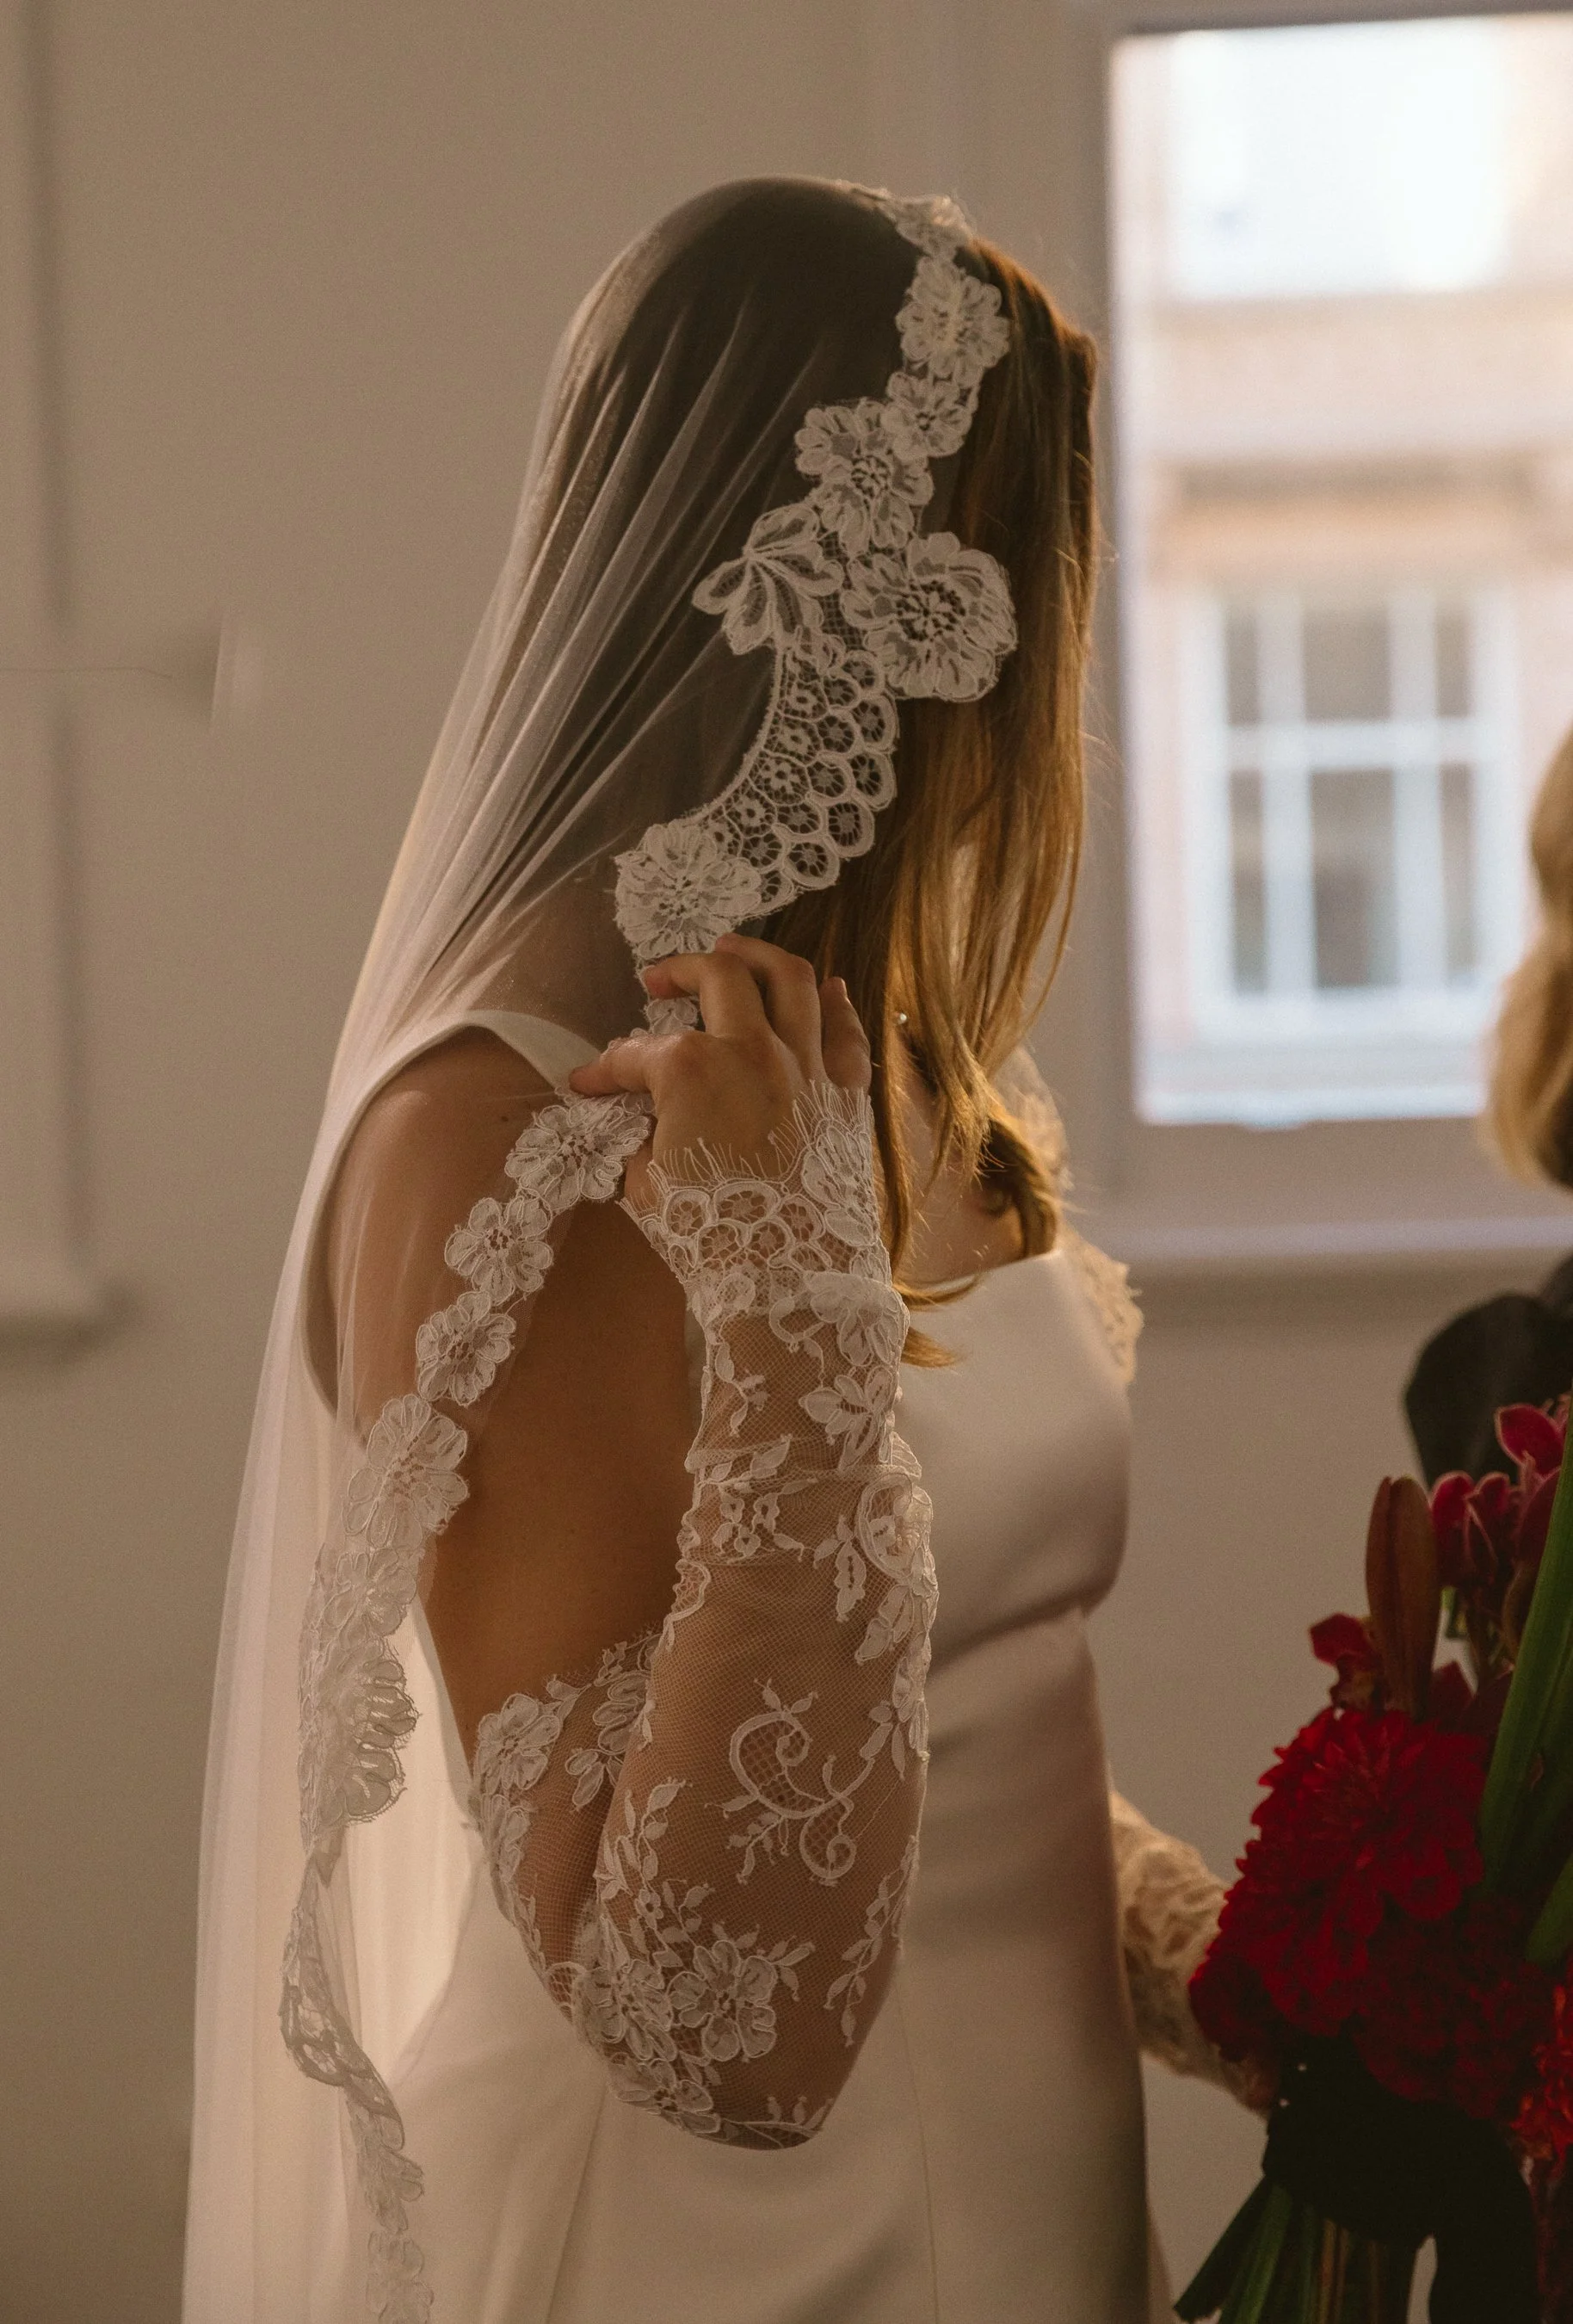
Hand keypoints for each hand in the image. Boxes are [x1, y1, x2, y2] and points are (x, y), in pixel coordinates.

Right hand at [567, 934, 870, 1206]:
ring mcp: (806, 1064)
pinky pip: (845, 1031)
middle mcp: (751, 1048)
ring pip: (789, 979)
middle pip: (718, 977)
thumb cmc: (710, 1234)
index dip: (603, 1070)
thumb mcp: (648, 1187)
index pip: (634, 1055)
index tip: (586, 1084)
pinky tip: (826, 987)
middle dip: (681, 969)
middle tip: (659, 980)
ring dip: (757, 955)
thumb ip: (639, 1140)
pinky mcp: (846, 1091)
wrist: (790, 1275)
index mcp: (690, 1070)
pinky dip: (835, 1003)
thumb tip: (636, 1124)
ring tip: (734, 950)